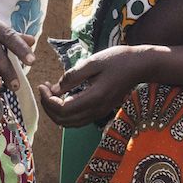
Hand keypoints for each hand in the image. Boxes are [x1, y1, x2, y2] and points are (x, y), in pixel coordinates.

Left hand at [35, 44, 149, 128]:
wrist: (140, 66)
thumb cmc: (118, 59)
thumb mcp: (93, 62)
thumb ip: (73, 76)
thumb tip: (55, 89)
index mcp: (94, 97)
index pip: (63, 109)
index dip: (48, 100)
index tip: (43, 85)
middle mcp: (97, 110)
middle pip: (64, 120)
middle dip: (48, 107)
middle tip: (44, 89)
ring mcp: (99, 113)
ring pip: (70, 123)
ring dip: (56, 112)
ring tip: (50, 94)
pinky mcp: (101, 111)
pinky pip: (78, 120)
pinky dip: (66, 113)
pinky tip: (63, 98)